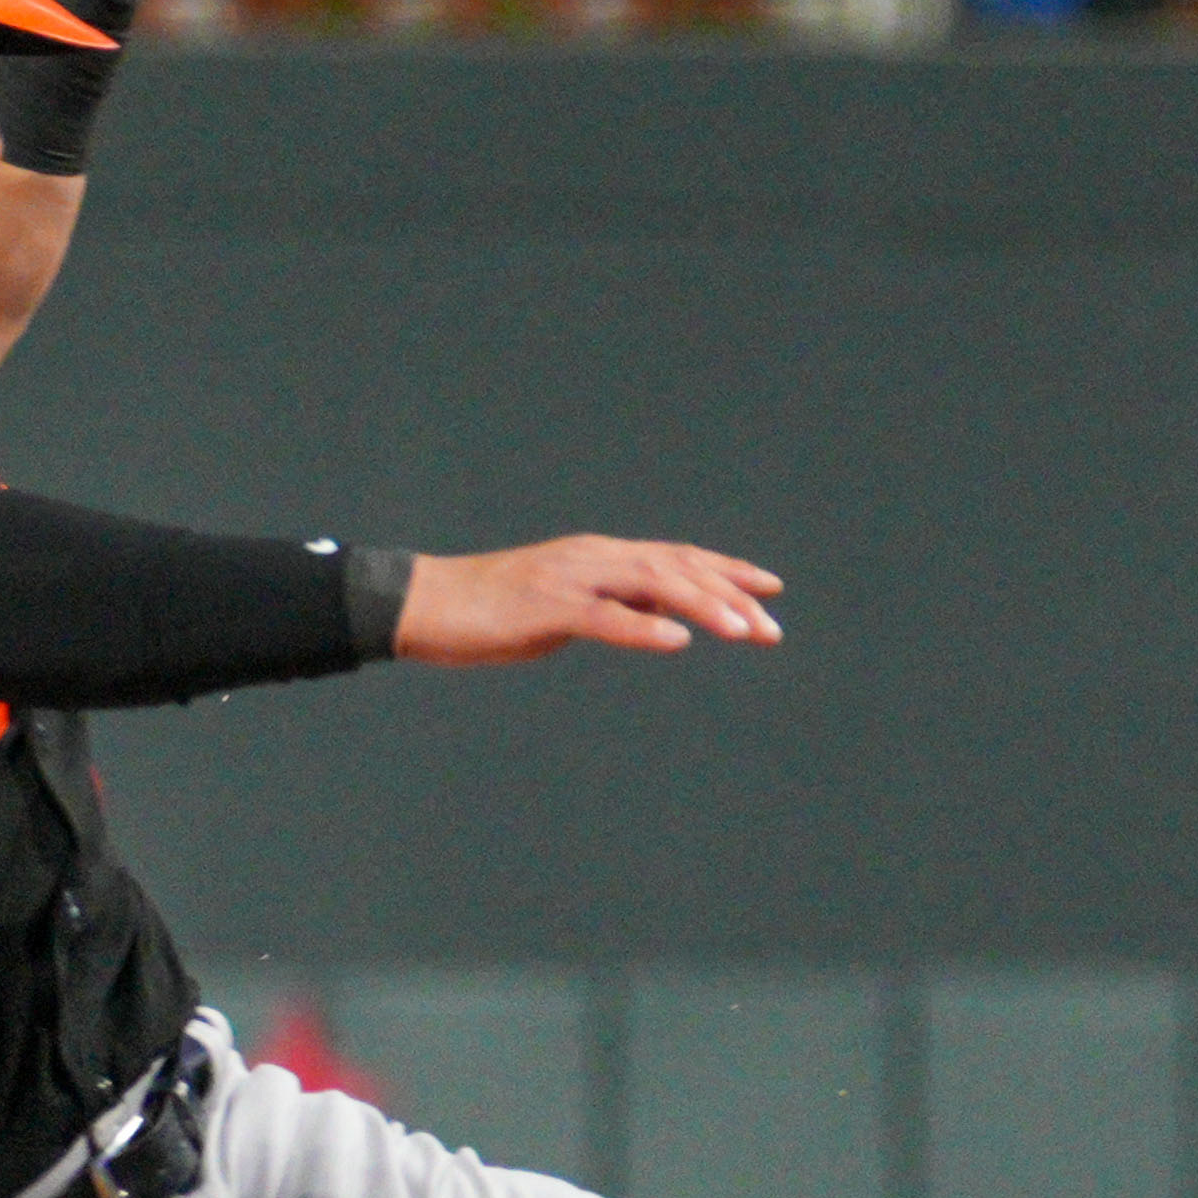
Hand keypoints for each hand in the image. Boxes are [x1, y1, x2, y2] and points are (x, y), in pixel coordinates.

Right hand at [396, 537, 784, 665]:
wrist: (425, 603)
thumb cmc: (494, 611)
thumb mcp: (568, 609)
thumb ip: (615, 610)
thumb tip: (661, 623)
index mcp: (600, 556)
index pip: (677, 558)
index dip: (726, 571)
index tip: (771, 588)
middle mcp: (594, 558)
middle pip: (677, 569)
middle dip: (730, 596)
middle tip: (772, 628)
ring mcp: (570, 579)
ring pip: (652, 585)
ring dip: (702, 608)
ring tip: (743, 631)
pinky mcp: (545, 608)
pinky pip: (603, 618)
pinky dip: (643, 629)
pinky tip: (677, 642)